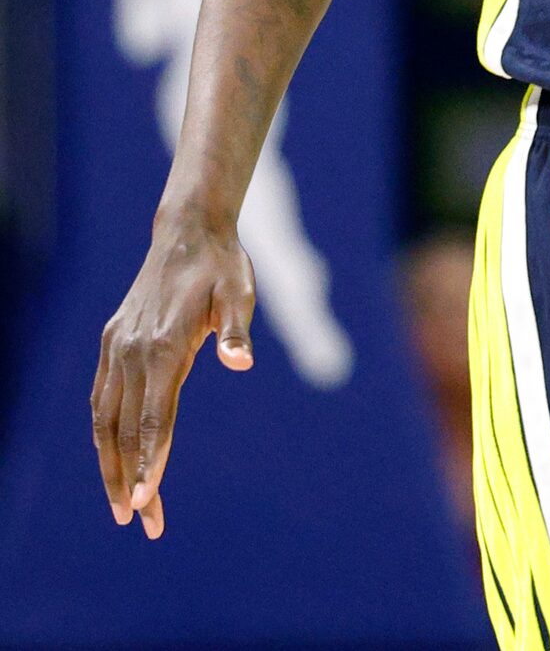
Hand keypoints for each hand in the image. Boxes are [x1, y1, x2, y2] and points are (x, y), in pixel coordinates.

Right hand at [92, 217, 255, 539]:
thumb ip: (238, 329)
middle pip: (126, 429)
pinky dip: (103, 434)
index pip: (153, 416)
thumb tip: (242, 362)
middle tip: (144, 524)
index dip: (150, 460)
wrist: (188, 232)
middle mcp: (131, 350)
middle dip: (132, 480)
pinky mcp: (112, 343)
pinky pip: (100, 399)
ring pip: (104, 420)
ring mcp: (116, 348)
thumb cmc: (223, 266)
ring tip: (123, 507)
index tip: (148, 500)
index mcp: (162, 344)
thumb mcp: (241, 290)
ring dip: (111, 465)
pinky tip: (112, 459)